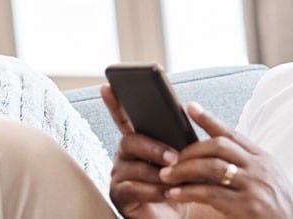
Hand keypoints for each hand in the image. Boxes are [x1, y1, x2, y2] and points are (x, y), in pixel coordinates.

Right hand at [100, 84, 183, 218]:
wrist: (178, 212)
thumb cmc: (180, 181)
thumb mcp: (183, 156)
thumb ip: (178, 139)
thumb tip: (185, 119)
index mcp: (140, 141)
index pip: (125, 118)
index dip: (115, 103)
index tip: (107, 86)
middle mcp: (125, 155)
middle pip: (130, 141)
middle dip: (153, 148)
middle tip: (174, 157)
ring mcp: (119, 175)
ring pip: (133, 167)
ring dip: (157, 173)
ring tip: (175, 179)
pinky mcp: (119, 195)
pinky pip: (132, 188)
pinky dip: (153, 191)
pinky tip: (168, 193)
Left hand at [158, 102, 292, 218]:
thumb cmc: (277, 204)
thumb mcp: (267, 177)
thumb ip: (245, 164)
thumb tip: (214, 154)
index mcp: (262, 157)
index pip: (231, 133)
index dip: (209, 119)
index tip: (190, 107)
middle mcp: (258, 167)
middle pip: (219, 146)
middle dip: (191, 150)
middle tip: (171, 158)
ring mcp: (253, 185)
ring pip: (212, 167)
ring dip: (185, 170)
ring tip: (166, 176)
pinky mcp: (247, 206)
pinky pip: (211, 193)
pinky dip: (189, 192)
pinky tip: (175, 194)